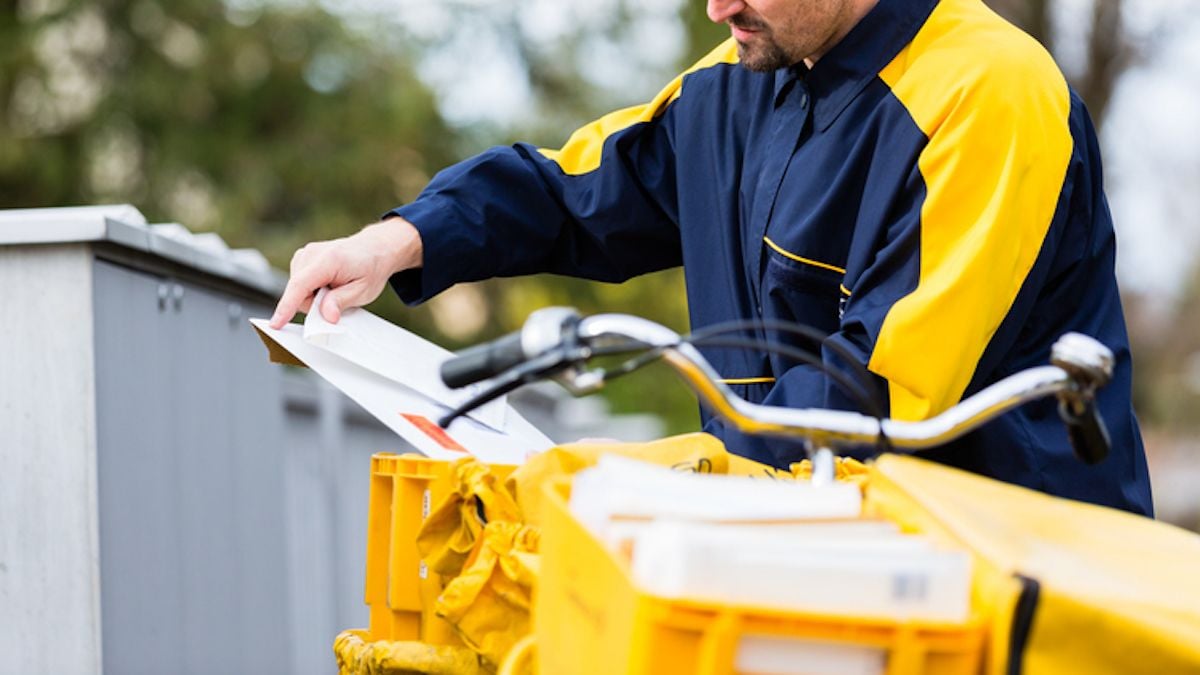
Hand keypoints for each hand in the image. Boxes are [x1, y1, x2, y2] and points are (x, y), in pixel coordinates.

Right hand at [270, 217, 422, 327]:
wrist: (375, 248)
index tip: (277, 323)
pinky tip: (328, 284)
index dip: (287, 307)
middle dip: (314, 304)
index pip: (300, 286)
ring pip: (297, 290)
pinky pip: (299, 284)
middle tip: (337, 299)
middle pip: (297, 292)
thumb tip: (325, 316)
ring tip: (335, 288)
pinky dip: (312, 290)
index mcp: (328, 260)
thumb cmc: (371, 267)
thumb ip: (341, 302)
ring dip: (314, 297)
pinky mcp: (302, 258)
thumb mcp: (363, 290)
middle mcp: (312, 253)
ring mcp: (305, 253)